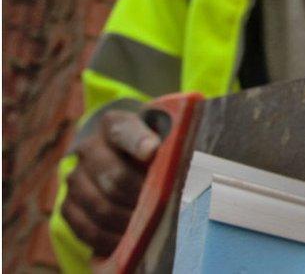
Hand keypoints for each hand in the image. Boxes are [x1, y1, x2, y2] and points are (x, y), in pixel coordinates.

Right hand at [62, 110, 159, 256]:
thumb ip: (169, 150)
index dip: (138, 141)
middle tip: (159, 209)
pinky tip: (128, 242)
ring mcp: (75, 177)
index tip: (152, 151)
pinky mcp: (67, 205)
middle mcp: (89, 148)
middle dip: (140, 196)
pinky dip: (109, 239)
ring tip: (147, 228)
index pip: (124, 130)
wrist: (126, 166)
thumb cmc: (155, 154)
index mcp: (115, 125)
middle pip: (113, 176)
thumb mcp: (164, 142)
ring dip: (127, 221)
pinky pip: (85, 228)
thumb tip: (174, 172)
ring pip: (99, 206)